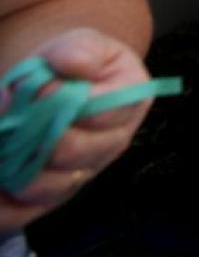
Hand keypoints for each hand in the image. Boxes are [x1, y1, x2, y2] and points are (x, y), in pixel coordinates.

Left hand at [0, 29, 155, 228]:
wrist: (60, 84)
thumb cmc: (74, 64)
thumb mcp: (81, 43)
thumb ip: (79, 49)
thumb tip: (71, 65)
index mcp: (128, 103)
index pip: (105, 112)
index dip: (68, 102)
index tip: (40, 88)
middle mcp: (111, 144)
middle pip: (77, 152)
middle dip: (38, 134)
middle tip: (13, 117)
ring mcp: (80, 174)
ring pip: (49, 186)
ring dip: (17, 166)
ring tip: (3, 142)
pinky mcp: (49, 196)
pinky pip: (22, 213)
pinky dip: (1, 205)